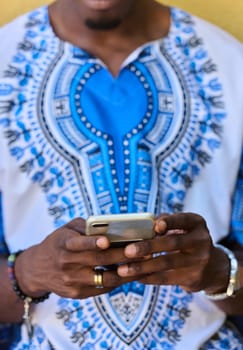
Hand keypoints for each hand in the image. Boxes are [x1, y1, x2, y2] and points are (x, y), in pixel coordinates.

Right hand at [14, 218, 135, 298]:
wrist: (37, 269)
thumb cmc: (58, 243)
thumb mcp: (66, 229)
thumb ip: (85, 226)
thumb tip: (110, 225)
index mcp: (64, 244)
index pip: (78, 243)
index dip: (92, 243)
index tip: (107, 241)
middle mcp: (67, 263)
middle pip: (98, 261)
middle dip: (122, 256)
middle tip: (142, 250)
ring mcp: (72, 281)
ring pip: (104, 279)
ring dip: (125, 272)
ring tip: (142, 264)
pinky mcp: (77, 293)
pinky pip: (102, 289)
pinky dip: (118, 281)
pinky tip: (129, 273)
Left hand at [117, 212, 229, 293]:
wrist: (212, 267)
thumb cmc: (187, 240)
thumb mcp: (184, 227)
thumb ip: (166, 222)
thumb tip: (144, 224)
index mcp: (196, 223)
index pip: (183, 220)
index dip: (170, 222)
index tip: (155, 226)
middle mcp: (201, 241)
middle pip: (172, 243)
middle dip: (148, 247)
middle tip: (127, 251)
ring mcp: (199, 261)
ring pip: (166, 263)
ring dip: (142, 267)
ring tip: (123, 270)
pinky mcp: (193, 278)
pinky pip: (167, 278)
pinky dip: (149, 278)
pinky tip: (136, 277)